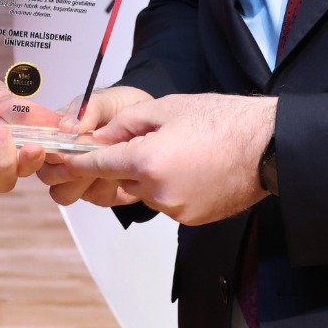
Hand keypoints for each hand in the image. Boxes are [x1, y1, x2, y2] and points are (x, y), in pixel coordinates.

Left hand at [39, 93, 276, 224]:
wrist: (267, 146)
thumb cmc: (220, 120)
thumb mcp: (166, 108)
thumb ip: (125, 124)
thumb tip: (100, 137)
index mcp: (145, 161)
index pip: (97, 165)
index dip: (76, 163)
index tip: (60, 162)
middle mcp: (156, 191)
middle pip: (122, 181)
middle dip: (125, 164)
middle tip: (150, 141)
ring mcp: (175, 209)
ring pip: (145, 193)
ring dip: (150, 176)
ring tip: (183, 150)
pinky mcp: (192, 219)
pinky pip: (168, 202)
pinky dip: (171, 188)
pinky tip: (194, 168)